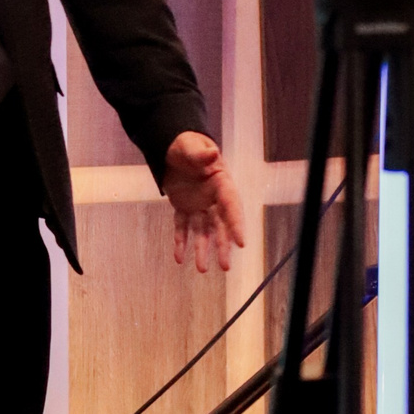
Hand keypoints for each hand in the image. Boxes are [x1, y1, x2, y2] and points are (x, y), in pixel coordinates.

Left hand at [164, 132, 244, 272]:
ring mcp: (198, 204)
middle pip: (220, 225)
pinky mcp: (183, 207)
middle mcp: (212, 197)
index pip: (231, 205)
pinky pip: (182, 226)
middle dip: (222, 245)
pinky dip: (180, 241)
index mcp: (220, 182)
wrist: (172, 147)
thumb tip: (212, 154)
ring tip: (201, 269)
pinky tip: (179, 258)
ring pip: (203, 230)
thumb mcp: (192, 146)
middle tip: (225, 266)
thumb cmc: (186, 144)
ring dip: (202, 249)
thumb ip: (201, 153)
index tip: (241, 243)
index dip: (236, 224)